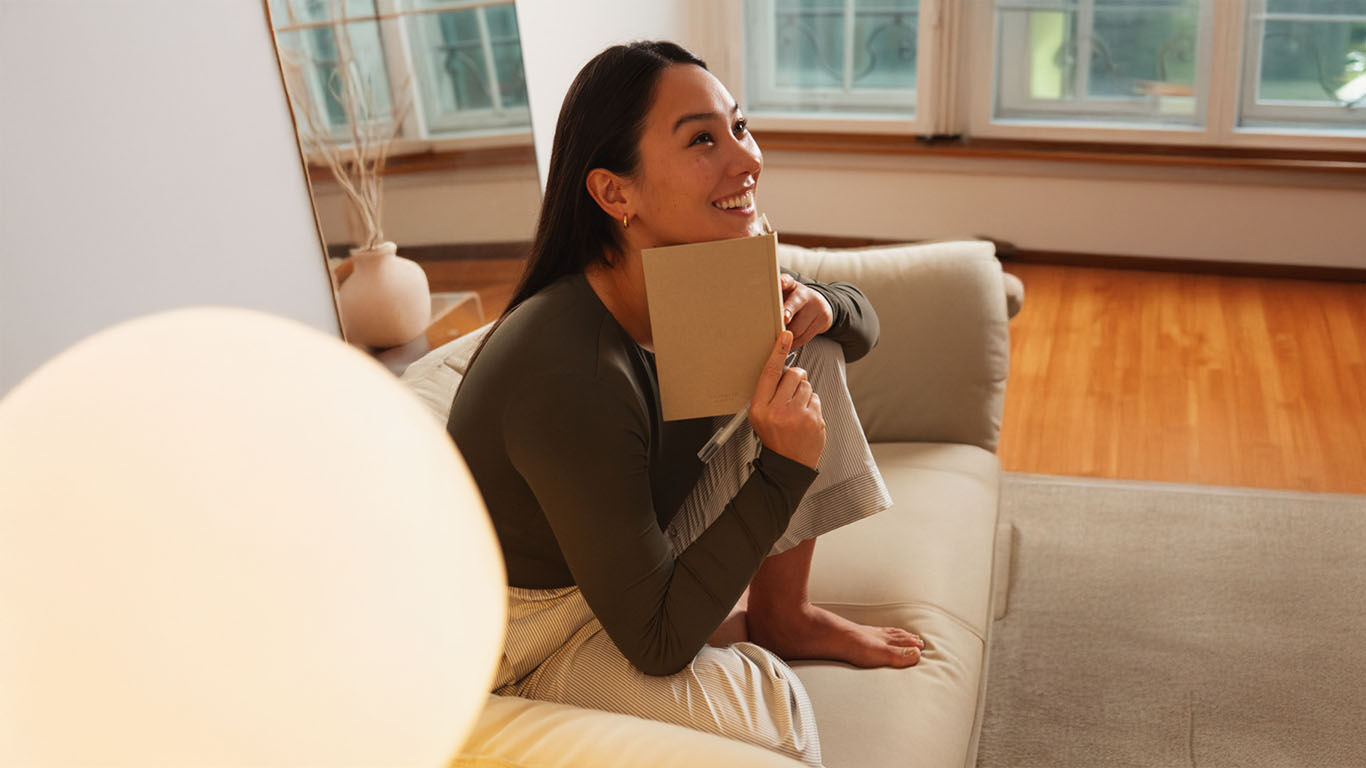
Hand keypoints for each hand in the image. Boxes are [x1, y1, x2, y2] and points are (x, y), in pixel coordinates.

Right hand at [749, 331, 824, 468]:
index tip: (785, 335)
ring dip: (804, 392)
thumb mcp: (759, 416)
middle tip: (792, 390)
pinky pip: (816, 398)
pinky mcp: (815, 421)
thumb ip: (768, 392)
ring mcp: (799, 416)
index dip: (778, 351)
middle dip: (796, 376)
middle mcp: (779, 410)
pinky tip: (805, 417)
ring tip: (797, 409)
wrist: (789, 463)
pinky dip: (812, 405)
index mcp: (761, 408)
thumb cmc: (773, 436)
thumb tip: (783, 368)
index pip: (770, 373)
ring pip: (807, 385)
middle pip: (794, 374)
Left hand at [781, 274, 832, 348]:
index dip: (784, 281)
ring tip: (779, 338)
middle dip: (785, 315)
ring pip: (797, 328)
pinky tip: (790, 342)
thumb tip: (761, 319)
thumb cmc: (793, 303)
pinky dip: (795, 342)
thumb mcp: (784, 297)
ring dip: (786, 336)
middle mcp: (804, 294)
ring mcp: (816, 306)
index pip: (787, 280)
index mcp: (791, 286)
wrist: (819, 306)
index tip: (781, 283)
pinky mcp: (823, 319)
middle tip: (781, 321)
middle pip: (793, 306)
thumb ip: (774, 303)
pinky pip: (805, 337)